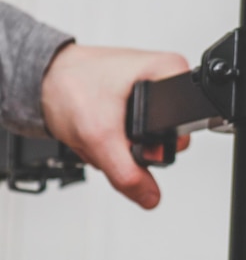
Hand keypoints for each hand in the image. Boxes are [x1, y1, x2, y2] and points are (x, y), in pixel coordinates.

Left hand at [41, 44, 190, 208]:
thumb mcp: (99, 134)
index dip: (154, 146)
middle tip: (109, 133)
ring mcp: (151, 88)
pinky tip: (100, 129)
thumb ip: (127, 173)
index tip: (126, 138)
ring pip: (147, 139)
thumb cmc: (70, 85)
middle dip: (132, 149)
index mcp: (171, 70)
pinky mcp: (136, 99)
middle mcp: (166, 76)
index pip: (182, 127)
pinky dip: (114, 139)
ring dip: (120, 147)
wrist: (43, 79)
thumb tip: (151, 196)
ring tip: (100, 129)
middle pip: (166, 137)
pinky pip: (134, 134)